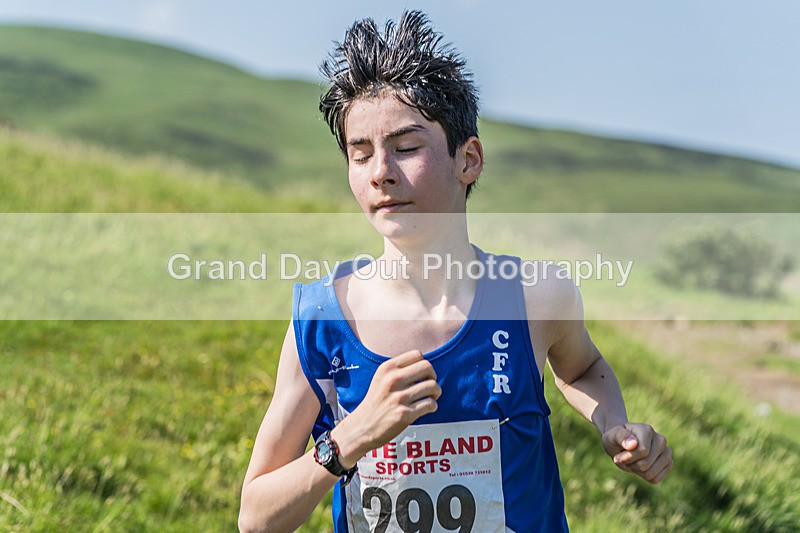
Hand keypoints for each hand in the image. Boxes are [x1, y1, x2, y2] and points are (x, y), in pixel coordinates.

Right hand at [332, 350, 440, 467]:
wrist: (362, 427)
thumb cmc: (376, 402)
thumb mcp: (381, 379)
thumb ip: (400, 370)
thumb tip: (426, 366)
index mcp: (387, 368)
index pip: (417, 354)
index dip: (424, 364)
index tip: (422, 375)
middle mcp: (393, 380)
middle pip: (428, 367)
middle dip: (433, 377)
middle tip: (429, 386)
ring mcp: (399, 397)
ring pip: (432, 386)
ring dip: (436, 393)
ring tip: (430, 397)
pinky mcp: (405, 414)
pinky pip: (430, 404)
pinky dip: (433, 406)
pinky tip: (427, 408)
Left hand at [602, 423, 672, 483]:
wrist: (621, 445)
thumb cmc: (615, 439)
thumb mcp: (612, 436)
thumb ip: (621, 437)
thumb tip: (634, 443)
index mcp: (647, 430)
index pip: (643, 451)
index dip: (627, 457)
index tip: (617, 456)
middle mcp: (661, 440)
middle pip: (646, 464)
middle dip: (631, 464)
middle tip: (625, 458)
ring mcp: (666, 452)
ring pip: (651, 473)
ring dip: (637, 471)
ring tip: (632, 461)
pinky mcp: (668, 464)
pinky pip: (656, 479)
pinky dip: (644, 477)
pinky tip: (640, 467)